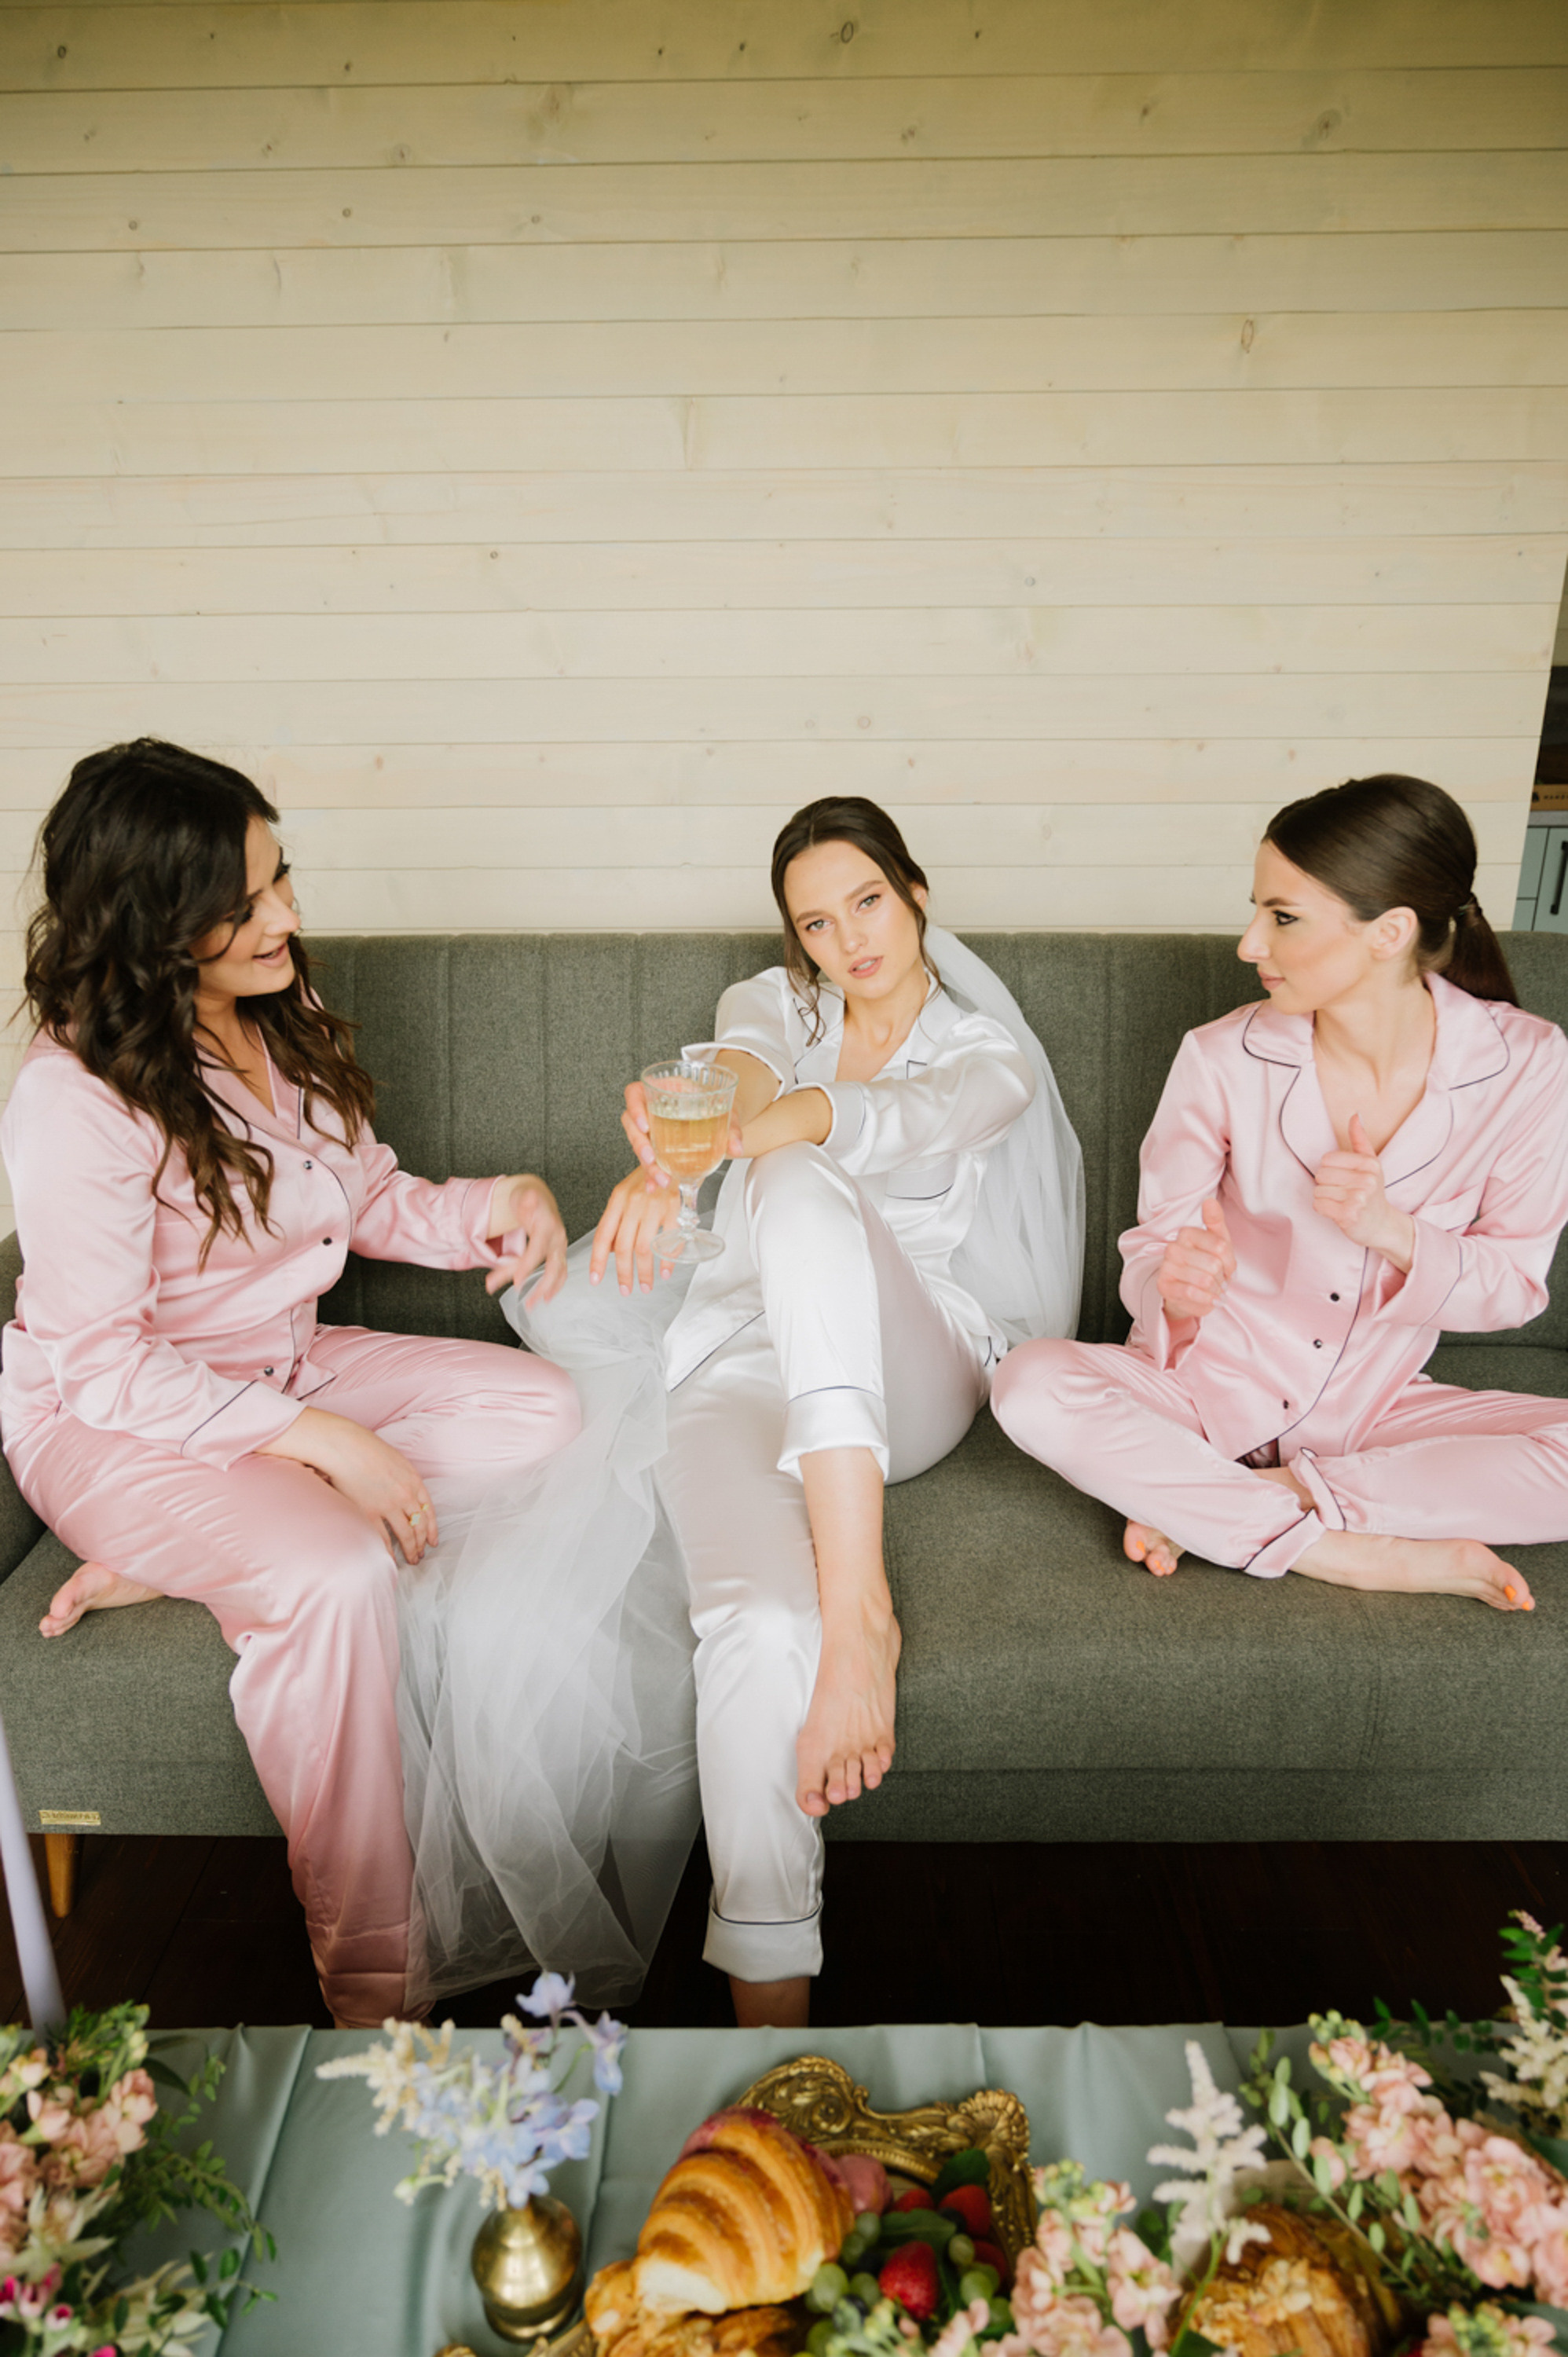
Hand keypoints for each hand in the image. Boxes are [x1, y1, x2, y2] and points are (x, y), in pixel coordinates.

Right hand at [260, 1409, 438, 1563]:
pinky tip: (391, 1560)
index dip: (432, 1529)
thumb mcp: (396, 1461)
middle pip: (420, 1526)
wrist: (347, 1447)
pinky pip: (383, 1538)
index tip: (433, 1541)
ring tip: (411, 1560)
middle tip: (420, 1555)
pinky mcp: (369, 1513)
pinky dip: (388, 1551)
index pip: (429, 1511)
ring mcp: (388, 1505)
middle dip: (421, 1543)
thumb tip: (406, 1495)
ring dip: (410, 1550)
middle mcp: (406, 1495)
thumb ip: (404, 1479)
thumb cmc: (367, 1449)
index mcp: (414, 1481)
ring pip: (406, 1535)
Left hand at [485, 1173, 567, 1302]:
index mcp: (548, 1225)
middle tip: (526, 1302)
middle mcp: (558, 1238)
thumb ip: (526, 1200)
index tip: (517, 1281)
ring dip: (545, 1291)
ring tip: (531, 1305)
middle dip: (541, 1286)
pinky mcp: (558, 1254)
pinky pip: (559, 1273)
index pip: (538, 1249)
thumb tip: (529, 1198)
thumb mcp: (523, 1195)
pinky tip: (544, 1298)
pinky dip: (553, 1287)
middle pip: (553, 1266)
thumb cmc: (527, 1197)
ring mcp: (560, 1247)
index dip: (527, 1265)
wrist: (538, 1197)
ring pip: (557, 1273)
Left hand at [589, 1164, 684, 1292]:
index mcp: (618, 1199)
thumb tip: (612, 1251)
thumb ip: (618, 1220)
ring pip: (645, 1248)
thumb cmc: (651, 1176)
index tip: (595, 1279)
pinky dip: (668, 1260)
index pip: (603, 1235)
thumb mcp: (628, 1193)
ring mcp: (654, 1205)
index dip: (598, 1260)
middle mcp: (634, 1202)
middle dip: (624, 1273)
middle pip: (624, 1247)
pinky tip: (666, 1271)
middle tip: (626, 1290)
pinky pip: (669, 1240)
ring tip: (646, 1285)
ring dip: (645, 1272)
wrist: (676, 1153)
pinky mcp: (675, 1207)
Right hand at [621, 1079, 741, 1171]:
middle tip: (651, 1159)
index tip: (644, 1126)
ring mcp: (651, 1126)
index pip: (634, 1093)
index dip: (634, 1108)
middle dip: (640, 1145)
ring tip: (660, 1177)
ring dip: (646, 1163)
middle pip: (632, 1123)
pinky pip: (647, 1158)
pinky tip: (654, 1185)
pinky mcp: (655, 1144)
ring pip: (638, 1143)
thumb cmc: (715, 1103)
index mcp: (662, 1089)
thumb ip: (731, 1127)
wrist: (720, 1113)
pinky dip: (650, 1174)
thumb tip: (736, 1148)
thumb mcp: (725, 1109)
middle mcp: (651, 1107)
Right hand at [1155, 1197, 1234, 1321]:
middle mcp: (1173, 1248)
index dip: (1230, 1262)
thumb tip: (1210, 1201)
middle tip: (1216, 1280)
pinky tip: (1206, 1298)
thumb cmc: (1205, 1265)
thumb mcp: (1217, 1243)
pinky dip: (1206, 1299)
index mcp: (1186, 1233)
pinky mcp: (1164, 1286)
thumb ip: (1215, 1221)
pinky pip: (1192, 1293)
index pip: (1220, 1246)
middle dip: (1221, 1277)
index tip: (1227, 1268)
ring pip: (1204, 1280)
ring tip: (1211, 1289)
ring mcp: (1166, 1267)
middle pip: (1214, 1265)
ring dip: (1214, 1290)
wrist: (1190, 1294)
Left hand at [1313, 1114, 1414, 1267]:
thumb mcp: (1371, 1164)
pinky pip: (1318, 1205)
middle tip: (1343, 1193)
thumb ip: (1360, 1140)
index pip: (1327, 1159)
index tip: (1345, 1179)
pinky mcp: (1348, 1215)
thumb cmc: (1372, 1192)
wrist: (1381, 1225)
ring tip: (1342, 1202)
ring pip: (1318, 1191)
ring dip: (1325, 1199)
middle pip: (1320, 1175)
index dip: (1330, 1170)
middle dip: (1326, 1185)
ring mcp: (1358, 1198)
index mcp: (1369, 1164)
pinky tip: (1338, 1212)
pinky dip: (1324, 1210)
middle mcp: (1366, 1180)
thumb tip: (1355, 1115)